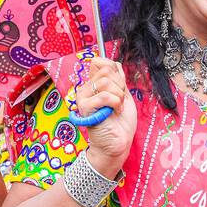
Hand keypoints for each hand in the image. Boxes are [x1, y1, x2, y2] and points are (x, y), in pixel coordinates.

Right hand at [76, 56, 136, 176]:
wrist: (117, 143)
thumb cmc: (120, 123)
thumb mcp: (123, 95)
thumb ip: (118, 79)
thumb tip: (115, 63)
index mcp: (93, 85)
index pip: (100, 62)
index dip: (115, 71)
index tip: (120, 87)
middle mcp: (86, 89)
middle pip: (106, 71)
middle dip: (120, 85)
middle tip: (120, 100)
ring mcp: (83, 98)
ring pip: (105, 81)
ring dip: (119, 96)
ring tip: (118, 108)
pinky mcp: (85, 108)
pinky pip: (105, 96)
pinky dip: (116, 103)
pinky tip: (115, 112)